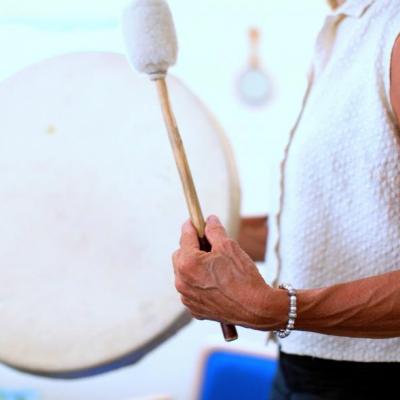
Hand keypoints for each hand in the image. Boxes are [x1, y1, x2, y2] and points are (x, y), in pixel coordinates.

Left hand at [172, 215, 285, 330]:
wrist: (256, 309)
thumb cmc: (242, 277)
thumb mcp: (229, 246)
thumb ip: (214, 230)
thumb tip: (209, 220)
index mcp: (188, 263)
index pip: (185, 236)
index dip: (191, 226)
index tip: (195, 220)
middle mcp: (182, 281)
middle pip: (180, 255)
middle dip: (191, 247)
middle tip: (208, 244)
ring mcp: (187, 297)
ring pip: (185, 273)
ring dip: (194, 266)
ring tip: (214, 265)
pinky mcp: (194, 309)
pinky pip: (191, 290)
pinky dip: (199, 283)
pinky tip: (216, 282)